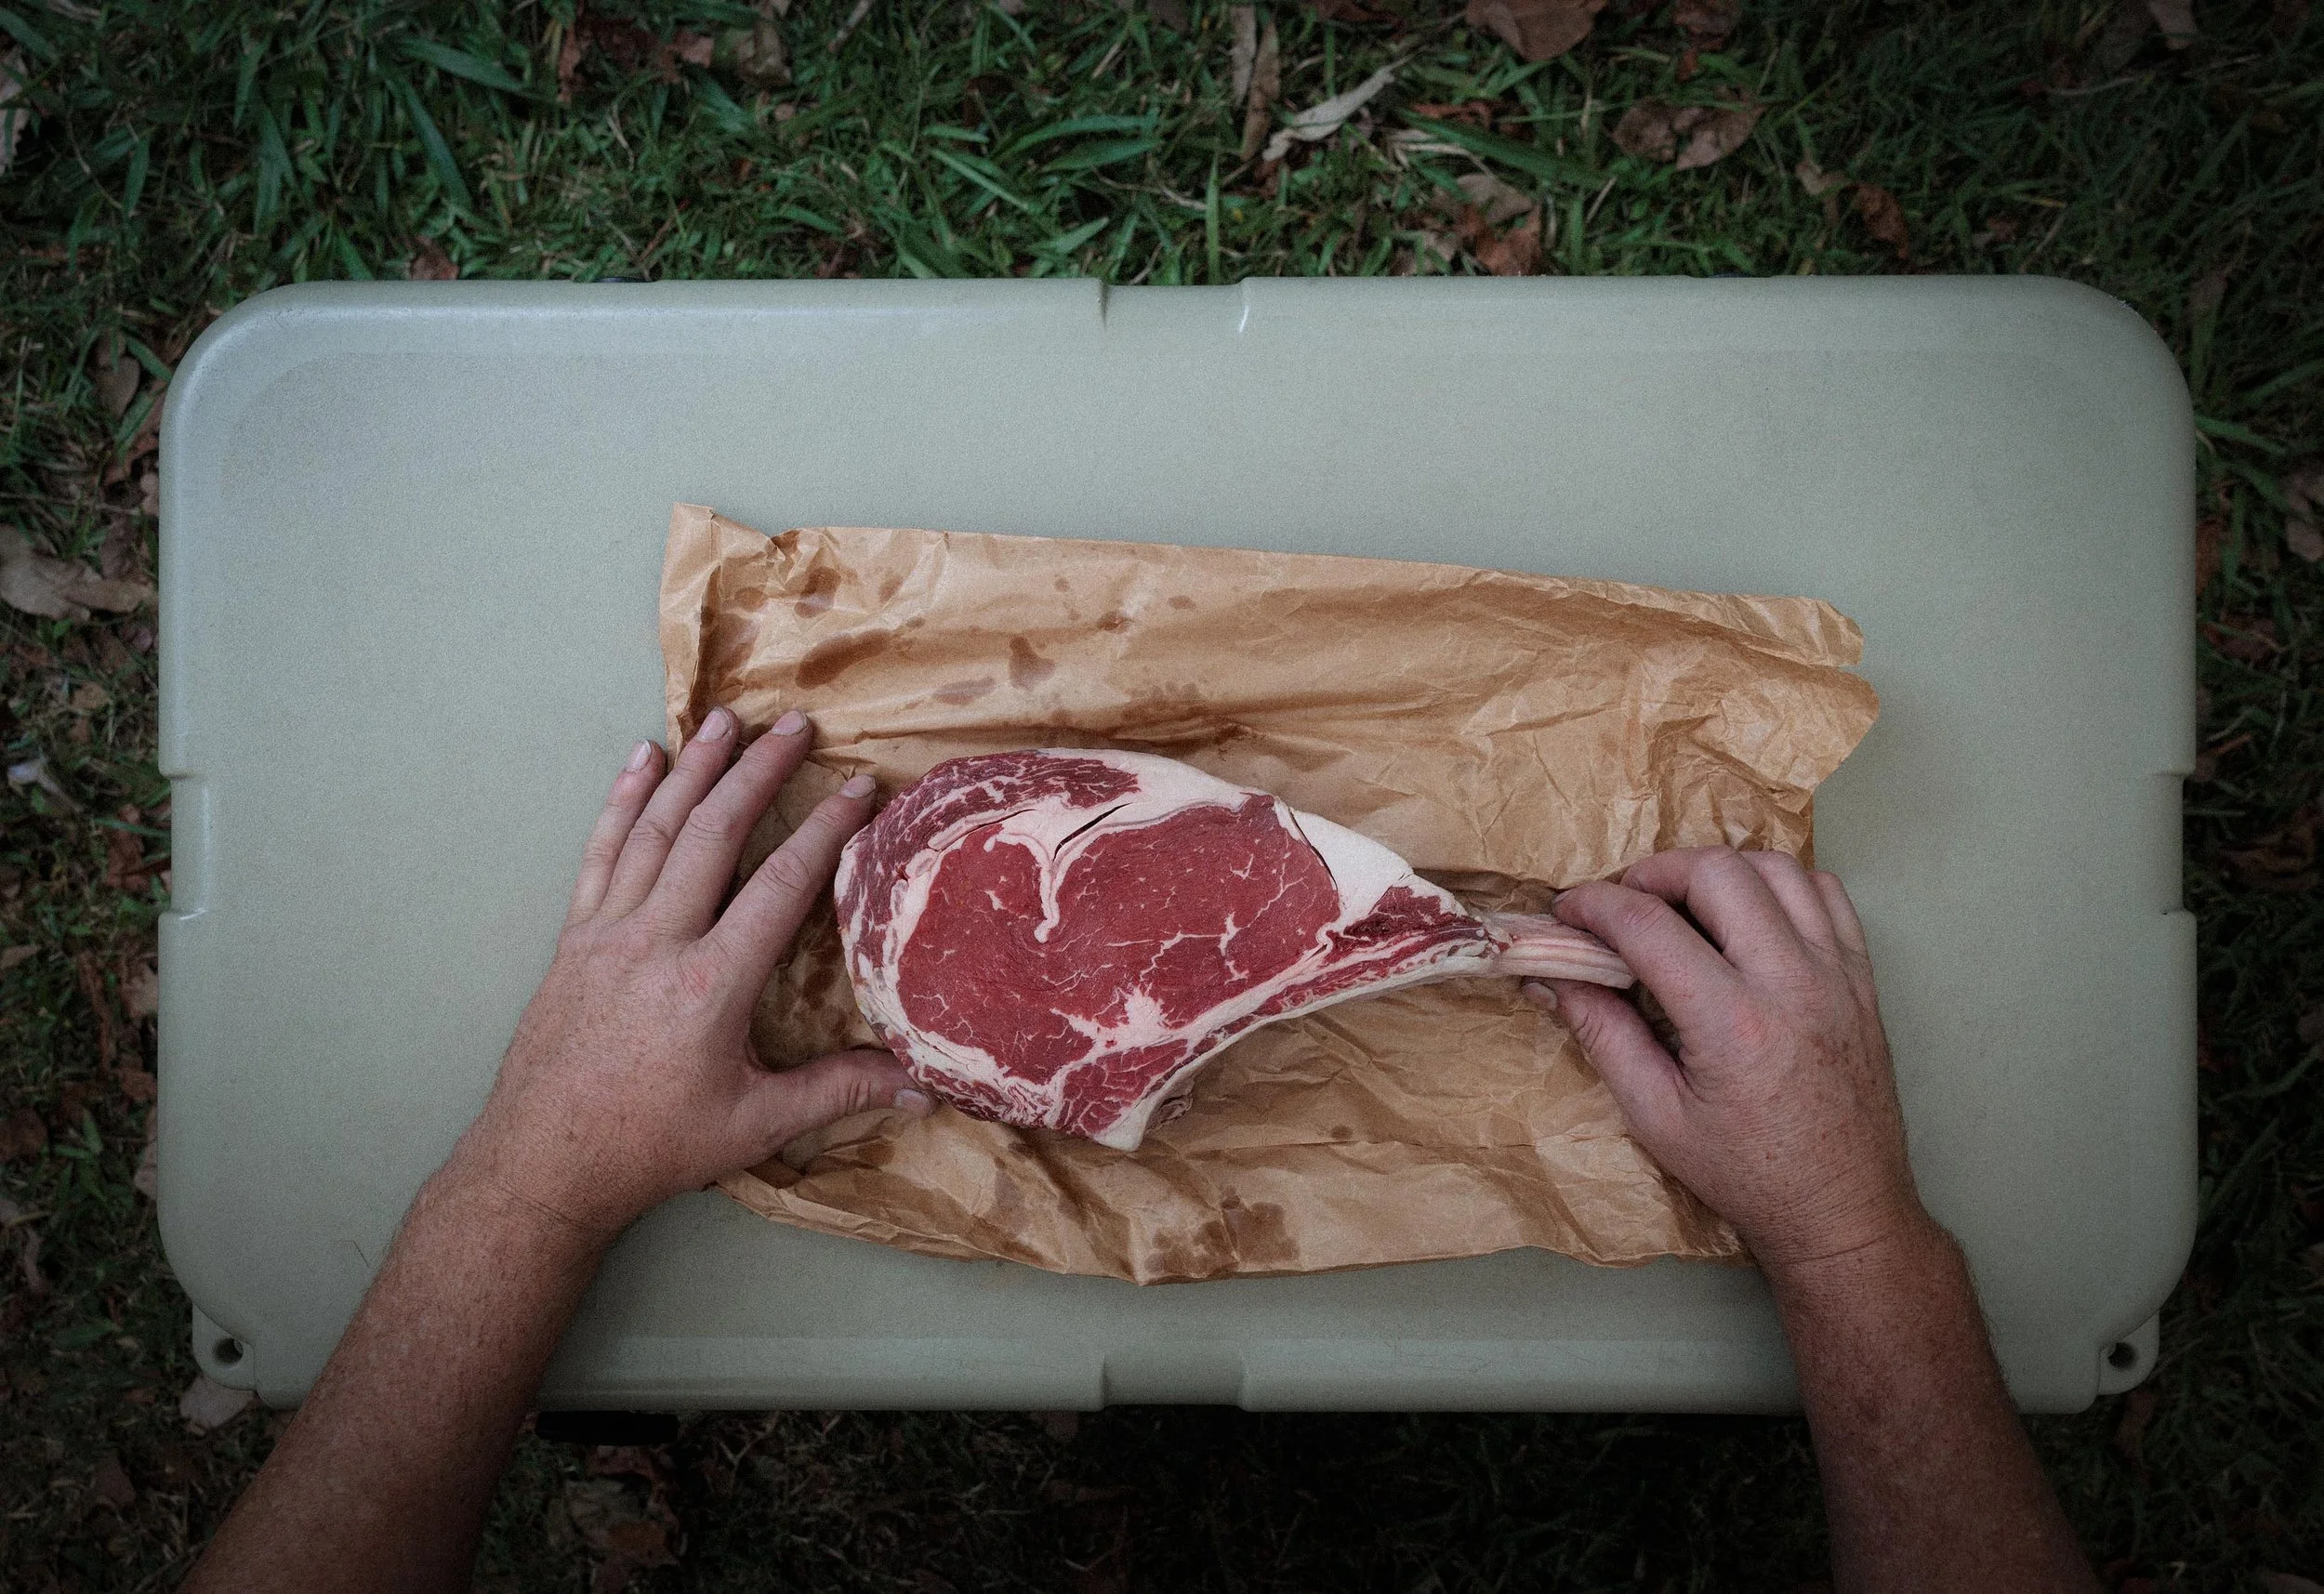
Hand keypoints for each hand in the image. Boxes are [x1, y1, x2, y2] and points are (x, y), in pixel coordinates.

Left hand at [451, 706, 927, 1236]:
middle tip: (793, 724)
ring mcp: (609, 933)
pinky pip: (602, 852)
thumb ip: (839, 1093)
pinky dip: (622, 801)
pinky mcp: (575, 938)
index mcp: (712, 983)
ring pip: (655, 829)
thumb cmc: (653, 1146)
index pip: (782, 884)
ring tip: (723, 719)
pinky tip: (640, 760)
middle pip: (714, 834)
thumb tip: (924, 1088)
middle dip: (757, 772)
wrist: (542, 1161)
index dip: (827, 830)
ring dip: (692, 769)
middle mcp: (658, 941)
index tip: (861, 787)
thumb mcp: (756, 1125)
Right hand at [1533, 847, 1928, 1275]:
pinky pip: (1825, 892)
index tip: (1566, 911)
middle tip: (1623, 905)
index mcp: (1732, 1022)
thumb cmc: (1746, 1173)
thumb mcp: (1655, 1116)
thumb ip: (1602, 1034)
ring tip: (1683, 903)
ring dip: (1718, 870)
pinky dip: (1778, 885)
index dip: (1594, 905)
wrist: (1842, 1208)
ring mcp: (1837, 973)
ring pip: (1775, 866)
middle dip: (1655, 872)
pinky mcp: (1862, 976)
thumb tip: (1549, 978)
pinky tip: (1747, 915)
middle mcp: (1792, 982)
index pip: (1648, 924)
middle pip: (1717, 871)